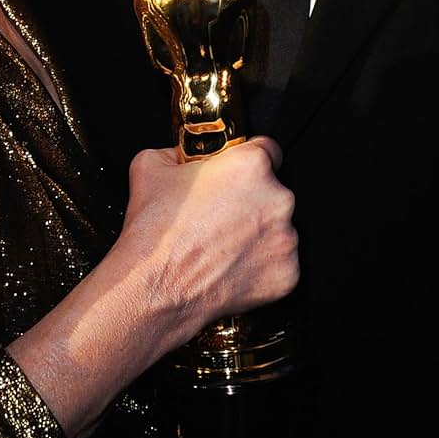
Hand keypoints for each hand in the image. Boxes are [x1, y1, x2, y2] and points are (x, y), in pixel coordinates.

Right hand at [117, 135, 297, 349]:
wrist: (156, 288)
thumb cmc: (155, 231)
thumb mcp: (150, 166)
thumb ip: (177, 152)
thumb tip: (183, 156)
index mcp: (251, 166)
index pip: (268, 150)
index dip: (248, 161)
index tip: (238, 173)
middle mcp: (278, 200)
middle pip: (272, 192)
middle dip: (250, 201)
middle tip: (218, 215)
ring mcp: (286, 240)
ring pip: (277, 229)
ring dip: (257, 234)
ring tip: (221, 245)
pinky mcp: (288, 274)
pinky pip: (279, 263)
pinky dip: (260, 266)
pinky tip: (230, 266)